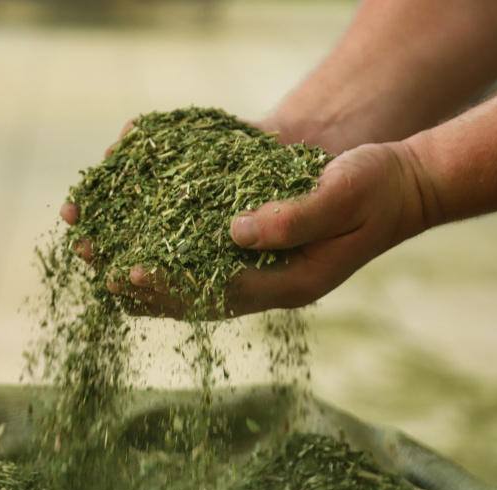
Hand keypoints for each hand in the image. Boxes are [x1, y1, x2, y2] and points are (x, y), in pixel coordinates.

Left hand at [120, 142, 432, 317]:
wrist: (400, 187)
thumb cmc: (377, 187)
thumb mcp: (343, 194)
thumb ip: (295, 216)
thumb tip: (236, 230)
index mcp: (293, 282)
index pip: (220, 292)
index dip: (171, 284)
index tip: (127, 271)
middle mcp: (272, 282)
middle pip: (197, 296)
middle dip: (145, 285)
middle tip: (95, 269)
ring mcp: (265, 268)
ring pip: (196, 283)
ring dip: (149, 273)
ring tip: (101, 259)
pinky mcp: (260, 247)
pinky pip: (206, 260)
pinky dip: (170, 255)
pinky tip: (138, 243)